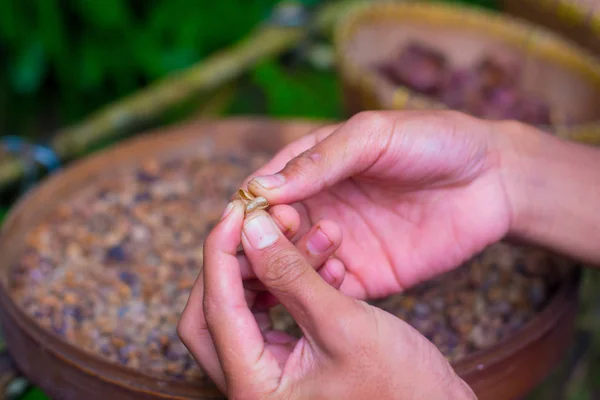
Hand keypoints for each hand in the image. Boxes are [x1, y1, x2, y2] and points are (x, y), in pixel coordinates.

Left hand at [178, 201, 475, 398]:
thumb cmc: (400, 386)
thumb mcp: (344, 324)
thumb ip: (292, 275)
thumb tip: (252, 229)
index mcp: (256, 389)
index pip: (216, 309)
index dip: (221, 253)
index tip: (237, 212)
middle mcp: (251, 388)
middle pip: (211, 315)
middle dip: (232, 265)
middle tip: (254, 227)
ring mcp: (264, 378)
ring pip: (238, 312)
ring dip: (261, 273)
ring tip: (292, 240)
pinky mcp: (283, 365)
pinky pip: (265, 317)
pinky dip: (280, 288)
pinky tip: (309, 265)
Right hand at [242, 110, 511, 298]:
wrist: (493, 179)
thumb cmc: (432, 141)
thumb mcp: (373, 135)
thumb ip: (320, 160)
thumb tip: (261, 188)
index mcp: (313, 169)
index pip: (262, 192)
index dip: (251, 208)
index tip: (249, 220)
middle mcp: (319, 207)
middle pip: (270, 234)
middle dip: (266, 242)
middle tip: (278, 242)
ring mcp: (340, 244)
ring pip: (293, 266)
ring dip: (291, 267)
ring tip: (315, 252)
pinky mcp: (364, 275)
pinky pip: (330, 291)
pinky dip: (322, 290)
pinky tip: (339, 273)